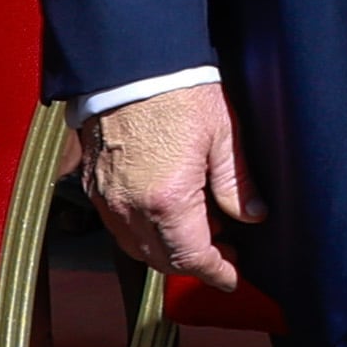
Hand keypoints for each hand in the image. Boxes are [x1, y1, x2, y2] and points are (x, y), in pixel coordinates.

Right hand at [79, 84, 258, 293]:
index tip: (232, 278)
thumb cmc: (179, 95)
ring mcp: (107, 199)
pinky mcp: (94, 186)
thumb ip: (237, 184)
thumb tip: (252, 215)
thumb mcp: (224, 138)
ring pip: (136, 247)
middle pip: (161, 259)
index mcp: (167, 201)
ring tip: (203, 228)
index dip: (216, 272)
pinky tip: (169, 212)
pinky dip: (144, 231)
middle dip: (195, 262)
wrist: (132, 68)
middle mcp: (129, 207)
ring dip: (168, 248)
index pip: (191, 257)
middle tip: (226, 251)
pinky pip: (118, 226)